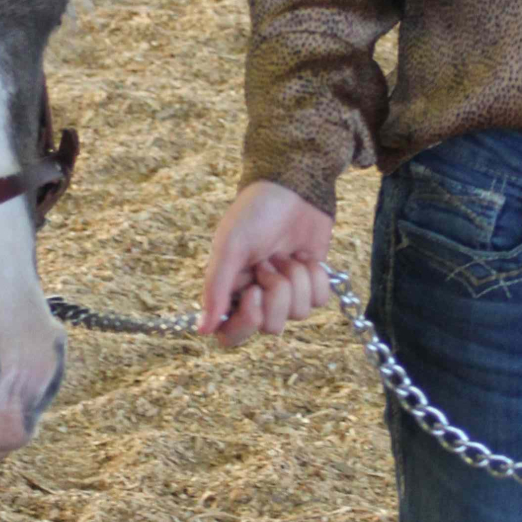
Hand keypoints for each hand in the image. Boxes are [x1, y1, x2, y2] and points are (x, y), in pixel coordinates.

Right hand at [199, 180, 333, 346]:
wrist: (293, 187)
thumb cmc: (255, 213)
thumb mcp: (229, 247)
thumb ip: (216, 289)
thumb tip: (202, 330)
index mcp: (230, 290)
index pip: (231, 334)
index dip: (246, 322)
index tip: (255, 292)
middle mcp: (256, 296)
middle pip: (270, 327)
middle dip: (276, 293)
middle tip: (271, 262)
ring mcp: (286, 291)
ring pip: (298, 314)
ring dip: (296, 279)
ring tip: (287, 254)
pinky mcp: (311, 283)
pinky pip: (319, 300)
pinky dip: (315, 276)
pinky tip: (305, 256)